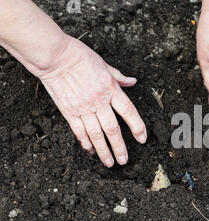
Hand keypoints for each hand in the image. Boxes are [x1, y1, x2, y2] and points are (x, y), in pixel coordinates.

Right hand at [38, 36, 146, 167]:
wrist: (54, 56)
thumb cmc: (79, 56)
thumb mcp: (105, 64)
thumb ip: (119, 77)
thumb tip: (133, 82)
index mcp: (110, 89)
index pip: (128, 111)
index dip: (137, 127)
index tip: (142, 139)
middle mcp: (99, 101)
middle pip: (112, 129)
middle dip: (119, 147)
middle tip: (124, 161)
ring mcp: (83, 108)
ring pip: (96, 135)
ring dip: (104, 151)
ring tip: (109, 163)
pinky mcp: (69, 111)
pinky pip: (79, 131)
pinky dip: (86, 142)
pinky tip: (90, 151)